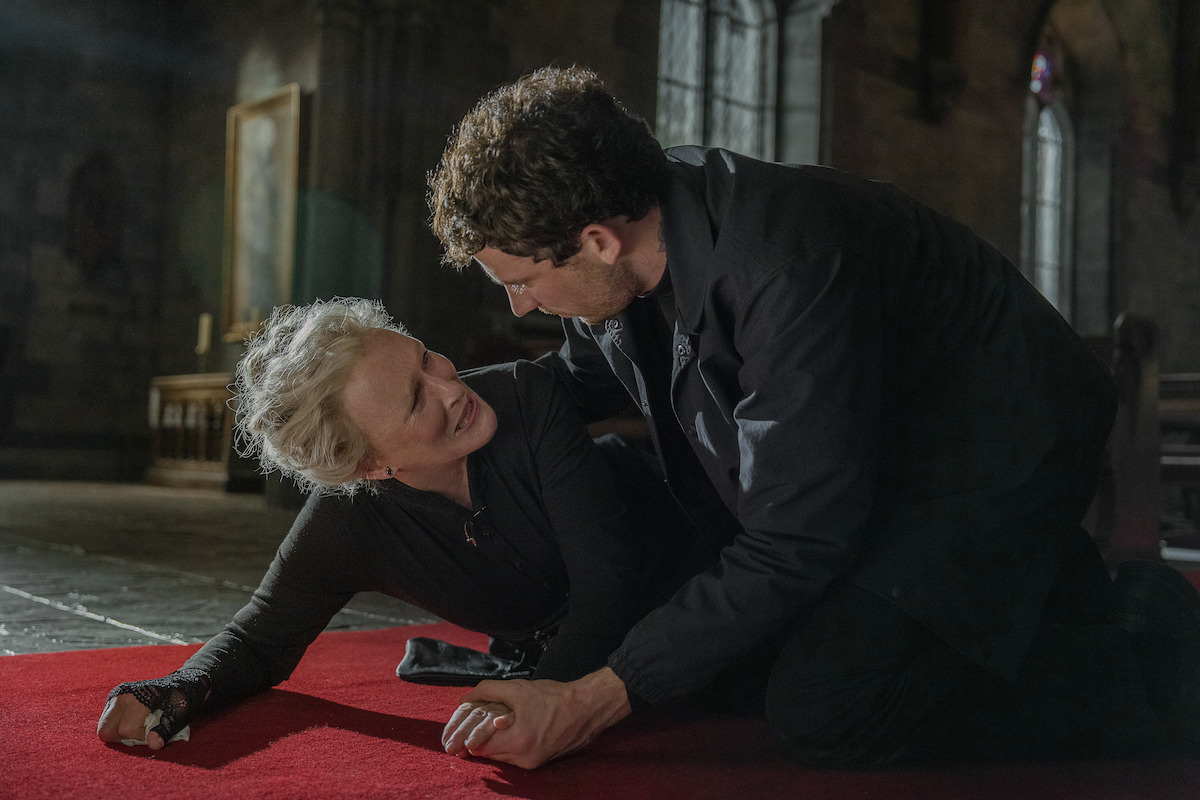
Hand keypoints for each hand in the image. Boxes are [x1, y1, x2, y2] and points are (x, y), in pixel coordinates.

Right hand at [96, 668, 210, 749]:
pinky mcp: (112, 700)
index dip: (141, 737)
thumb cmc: (183, 700)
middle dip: (125, 737)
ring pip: (104, 728)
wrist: (183, 684)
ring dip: (120, 734)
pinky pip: (106, 722)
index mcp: (139, 695)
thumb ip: (166, 730)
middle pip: (107, 731)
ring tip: (140, 726)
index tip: (155, 731)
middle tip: (144, 731)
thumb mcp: (180, 715)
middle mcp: (123, 693)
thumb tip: (154, 745)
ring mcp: (115, 695)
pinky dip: (118, 727)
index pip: (126, 729)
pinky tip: (134, 722)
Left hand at [441, 667, 630, 768]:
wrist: (588, 708)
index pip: (480, 748)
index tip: (457, 733)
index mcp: (518, 741)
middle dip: (479, 741)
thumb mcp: (518, 688)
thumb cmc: (554, 697)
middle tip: (468, 730)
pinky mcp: (541, 762)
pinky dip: (508, 746)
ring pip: (502, 757)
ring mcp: (534, 763)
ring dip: (494, 744)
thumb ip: (488, 691)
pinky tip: (508, 732)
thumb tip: (464, 698)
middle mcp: (525, 758)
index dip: (467, 739)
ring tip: (490, 728)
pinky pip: (515, 757)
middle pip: (490, 755)